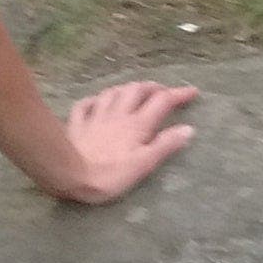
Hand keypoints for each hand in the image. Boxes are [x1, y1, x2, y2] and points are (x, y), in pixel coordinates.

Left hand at [58, 81, 198, 203]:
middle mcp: (117, 114)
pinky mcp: (77, 124)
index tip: (193, 92)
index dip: (179, 94)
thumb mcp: (144, 164)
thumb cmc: (110, 175)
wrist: (70, 174)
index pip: (162, 101)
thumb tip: (188, 129)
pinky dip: (94, 100)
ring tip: (133, 91)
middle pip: (136, 90)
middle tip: (163, 91)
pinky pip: (85, 104)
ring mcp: (95, 116)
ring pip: (112, 93)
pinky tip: (96, 101)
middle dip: (152, 87)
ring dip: (126, 89)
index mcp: (137, 124)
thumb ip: (166, 145)